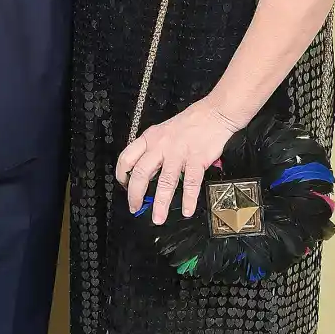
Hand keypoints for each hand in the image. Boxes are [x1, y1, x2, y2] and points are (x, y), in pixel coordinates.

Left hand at [115, 98, 238, 223]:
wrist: (213, 114)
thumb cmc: (188, 124)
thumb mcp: (163, 132)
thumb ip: (153, 151)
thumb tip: (145, 176)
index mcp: (150, 138)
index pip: (127, 156)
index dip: (122, 174)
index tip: (123, 187)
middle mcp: (161, 145)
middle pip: (142, 172)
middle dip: (136, 194)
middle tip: (135, 208)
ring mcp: (179, 152)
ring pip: (165, 181)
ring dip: (161, 203)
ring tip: (158, 218)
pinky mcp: (197, 158)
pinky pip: (190, 182)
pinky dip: (188, 199)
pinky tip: (187, 210)